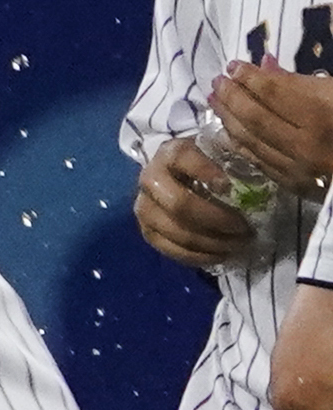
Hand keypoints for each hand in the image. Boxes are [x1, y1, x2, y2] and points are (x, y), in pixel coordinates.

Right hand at [137, 132, 264, 269]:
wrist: (187, 180)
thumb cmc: (215, 167)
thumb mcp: (226, 154)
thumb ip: (238, 158)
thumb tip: (265, 168)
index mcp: (170, 153)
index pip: (182, 158)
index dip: (205, 171)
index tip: (230, 186)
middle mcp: (150, 178)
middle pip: (177, 203)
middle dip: (215, 219)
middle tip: (245, 228)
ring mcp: (144, 206)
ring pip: (172, 230)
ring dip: (209, 242)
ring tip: (238, 244)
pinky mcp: (147, 230)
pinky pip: (168, 249)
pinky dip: (196, 256)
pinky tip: (220, 255)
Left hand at [207, 61, 332, 199]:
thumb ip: (308, 82)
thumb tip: (267, 67)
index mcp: (326, 113)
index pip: (274, 91)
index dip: (250, 77)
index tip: (234, 65)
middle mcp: (307, 142)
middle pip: (256, 116)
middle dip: (232, 96)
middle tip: (217, 80)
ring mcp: (301, 168)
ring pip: (252, 141)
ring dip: (228, 118)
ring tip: (216, 100)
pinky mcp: (299, 187)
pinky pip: (260, 162)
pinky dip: (240, 144)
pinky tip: (229, 132)